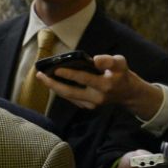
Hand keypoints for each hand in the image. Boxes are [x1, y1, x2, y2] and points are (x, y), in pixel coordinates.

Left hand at [36, 54, 162, 119]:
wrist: (128, 94)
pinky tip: (52, 83)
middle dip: (53, 84)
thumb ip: (109, 60)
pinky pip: (71, 98)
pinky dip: (61, 90)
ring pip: (68, 96)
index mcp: (105, 85)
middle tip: (40, 75)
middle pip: (70, 92)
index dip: (69, 73)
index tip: (56, 68)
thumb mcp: (121, 63)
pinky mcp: (88, 107)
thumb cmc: (122, 75)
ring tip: (42, 77)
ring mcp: (91, 105)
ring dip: (54, 87)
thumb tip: (95, 60)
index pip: (84, 79)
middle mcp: (97, 97)